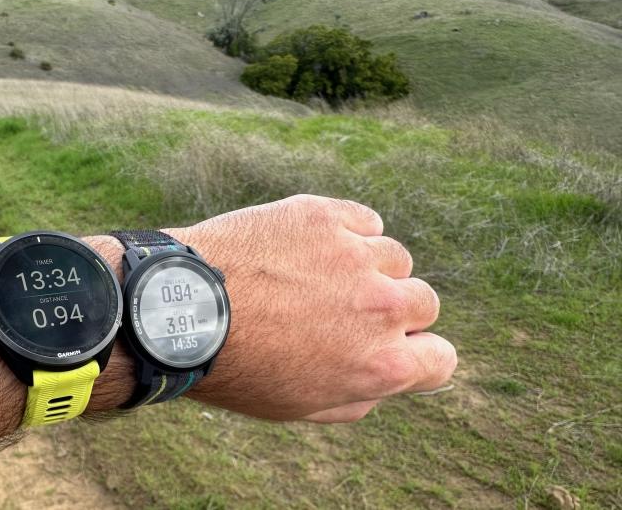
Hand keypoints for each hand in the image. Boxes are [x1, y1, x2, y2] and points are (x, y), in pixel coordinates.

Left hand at [169, 195, 456, 421]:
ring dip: (369, 269)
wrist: (182, 310)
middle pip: (424, 302)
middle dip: (394, 311)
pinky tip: (315, 246)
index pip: (442, 358)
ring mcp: (356, 255)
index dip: (418, 355)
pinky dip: (350, 232)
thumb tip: (389, 378)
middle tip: (346, 312)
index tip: (393, 348)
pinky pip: (365, 221)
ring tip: (319, 278)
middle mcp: (381, 308)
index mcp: (381, 364)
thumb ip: (360, 396)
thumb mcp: (300, 407)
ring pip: (394, 257)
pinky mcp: (325, 216)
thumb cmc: (237, 367)